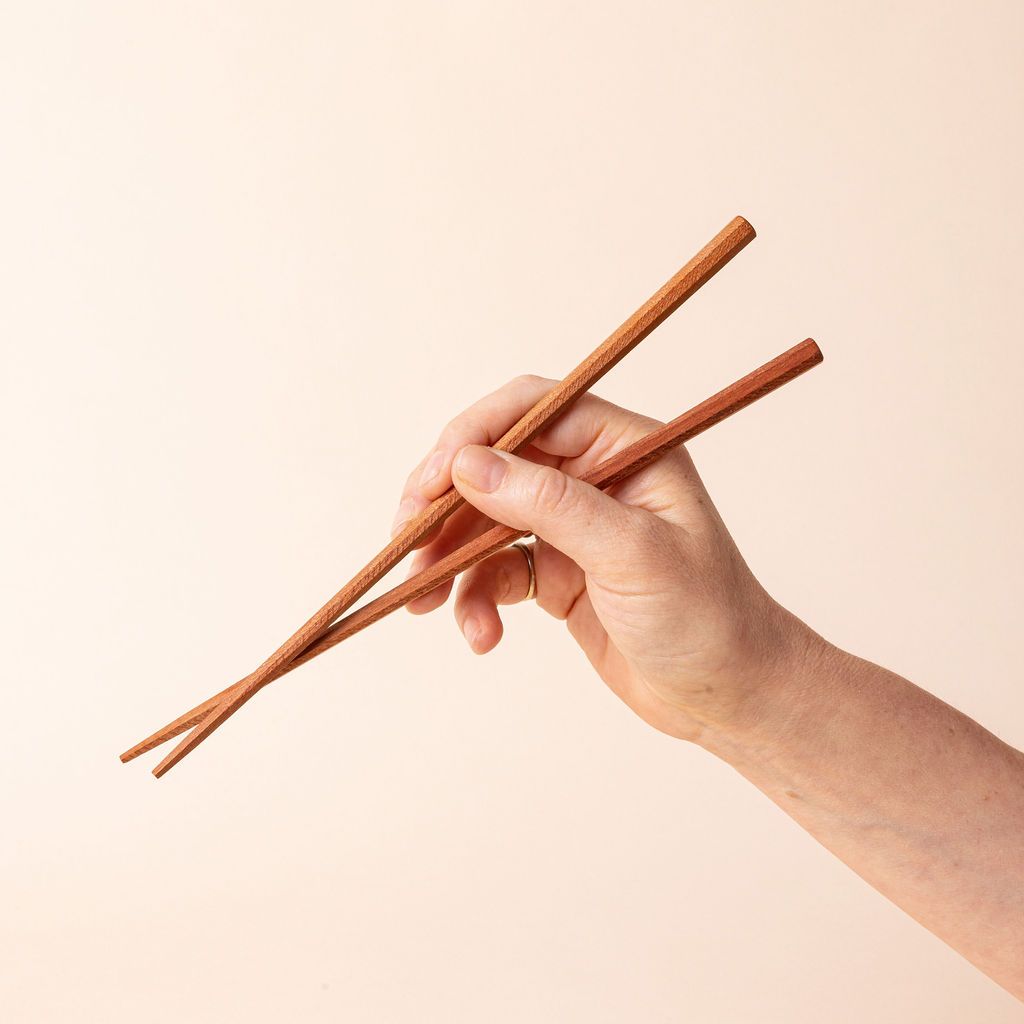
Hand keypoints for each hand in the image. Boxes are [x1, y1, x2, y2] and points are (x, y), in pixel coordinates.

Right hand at [390, 375, 806, 740]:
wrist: (730, 696)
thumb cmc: (707, 618)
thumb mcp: (631, 554)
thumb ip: (549, 504)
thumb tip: (468, 465)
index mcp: (626, 447)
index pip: (534, 410)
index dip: (474, 436)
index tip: (431, 481)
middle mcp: (594, 476)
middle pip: (496, 463)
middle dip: (444, 503)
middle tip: (404, 540)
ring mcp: (571, 526)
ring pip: (485, 520)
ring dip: (448, 559)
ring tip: (421, 601)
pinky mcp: (556, 574)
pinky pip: (496, 572)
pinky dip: (475, 600)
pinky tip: (480, 635)